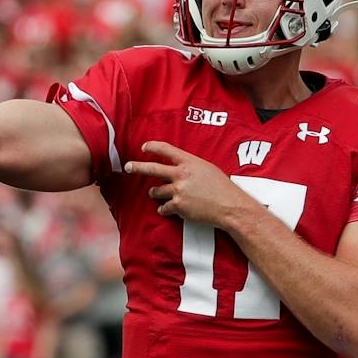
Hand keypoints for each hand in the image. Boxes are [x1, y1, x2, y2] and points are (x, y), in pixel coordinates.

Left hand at [126, 140, 246, 226]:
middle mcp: (181, 175)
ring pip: (156, 191)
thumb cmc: (222, 187)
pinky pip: (164, 208)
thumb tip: (179, 168)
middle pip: (152, 169)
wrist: (229, 206)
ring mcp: (178, 191)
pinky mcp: (177, 206)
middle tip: (128, 167)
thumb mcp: (207, 168)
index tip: (144, 147)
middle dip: (137, 167)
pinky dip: (166, 209)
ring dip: (154, 193)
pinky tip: (170, 210)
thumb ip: (191, 167)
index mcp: (189, 162)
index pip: (166, 150)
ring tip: (154, 193)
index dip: (153, 147)